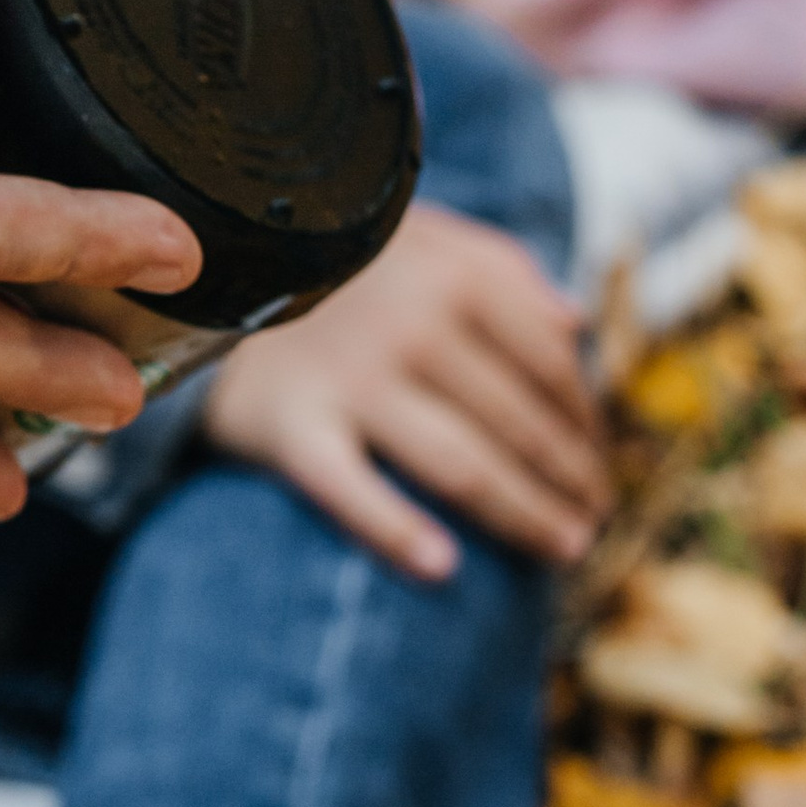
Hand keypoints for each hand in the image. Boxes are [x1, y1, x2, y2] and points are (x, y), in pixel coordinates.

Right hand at [203, 200, 606, 580]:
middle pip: (518, 422)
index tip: (599, 463)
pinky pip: (352, 490)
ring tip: (563, 551)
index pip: (551, 365)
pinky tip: (443, 567)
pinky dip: (395, 530)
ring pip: (463, 464)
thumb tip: (577, 326)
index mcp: (456, 276)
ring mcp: (352, 379)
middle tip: (592, 523)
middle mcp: (412, 324)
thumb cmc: (334, 271)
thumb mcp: (420, 238)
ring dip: (525, 514)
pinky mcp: (294, 428)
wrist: (206, 278)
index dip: (586, 422)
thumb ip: (501, 269)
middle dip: (569, 479)